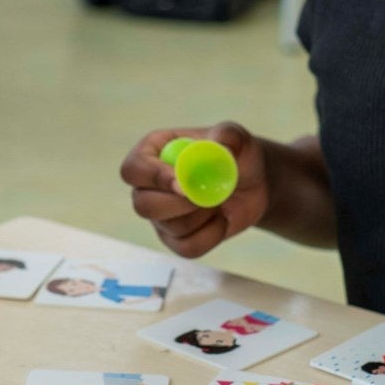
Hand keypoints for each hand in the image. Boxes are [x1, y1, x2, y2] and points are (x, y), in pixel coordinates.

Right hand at [121, 122, 269, 258]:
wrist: (251, 183)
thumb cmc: (235, 153)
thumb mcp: (237, 137)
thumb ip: (228, 137)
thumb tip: (219, 147)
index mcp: (152, 152)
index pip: (134, 169)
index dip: (154, 178)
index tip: (184, 185)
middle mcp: (148, 185)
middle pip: (142, 205)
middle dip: (179, 205)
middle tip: (208, 197)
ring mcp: (160, 215)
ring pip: (170, 228)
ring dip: (203, 217)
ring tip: (220, 200)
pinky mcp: (176, 239)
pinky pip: (187, 248)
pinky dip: (212, 235)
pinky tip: (222, 219)